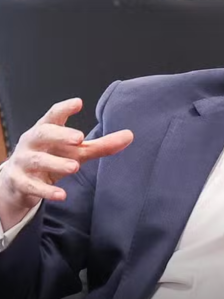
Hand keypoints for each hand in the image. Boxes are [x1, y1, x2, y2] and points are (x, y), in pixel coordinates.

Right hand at [0, 98, 132, 228]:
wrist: (18, 181)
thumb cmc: (52, 157)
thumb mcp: (76, 151)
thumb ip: (101, 145)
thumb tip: (130, 135)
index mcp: (46, 130)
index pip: (53, 116)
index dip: (64, 108)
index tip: (78, 102)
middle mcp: (32, 142)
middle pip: (43, 134)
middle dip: (60, 135)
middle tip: (79, 138)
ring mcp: (24, 162)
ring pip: (38, 160)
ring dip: (56, 163)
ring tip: (75, 167)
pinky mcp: (19, 181)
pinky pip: (32, 186)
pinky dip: (46, 191)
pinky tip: (62, 195)